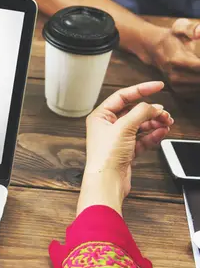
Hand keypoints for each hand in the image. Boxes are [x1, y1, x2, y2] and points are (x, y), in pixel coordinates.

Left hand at [78, 81, 172, 214]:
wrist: (107, 181)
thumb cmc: (105, 155)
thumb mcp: (124, 128)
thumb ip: (140, 113)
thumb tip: (153, 106)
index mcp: (100, 116)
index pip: (122, 96)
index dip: (141, 89)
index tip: (158, 86)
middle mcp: (107, 125)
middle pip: (133, 111)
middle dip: (151, 111)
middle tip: (166, 113)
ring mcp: (117, 138)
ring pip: (139, 125)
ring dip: (154, 123)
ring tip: (167, 122)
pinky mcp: (126, 150)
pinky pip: (142, 139)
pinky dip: (152, 135)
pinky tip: (162, 132)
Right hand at [145, 19, 199, 96]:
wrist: (152, 48)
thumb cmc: (170, 37)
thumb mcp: (180, 28)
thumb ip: (192, 28)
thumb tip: (198, 34)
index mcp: (177, 60)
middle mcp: (175, 75)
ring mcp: (176, 85)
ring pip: (199, 87)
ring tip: (199, 66)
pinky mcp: (178, 90)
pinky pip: (196, 91)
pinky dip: (199, 83)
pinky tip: (198, 72)